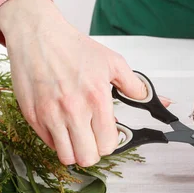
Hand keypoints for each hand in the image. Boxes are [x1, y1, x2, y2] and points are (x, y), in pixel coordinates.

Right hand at [0, 0, 169, 166]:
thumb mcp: (113, 63)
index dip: (110, 142)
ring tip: (77, 134)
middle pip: (87, 158)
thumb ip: (136, 87)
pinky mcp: (32, 116)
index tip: (107, 133)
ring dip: (75, 150)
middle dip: (93, 151)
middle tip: (93, 138)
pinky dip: (57, 140)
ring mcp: (50, 115)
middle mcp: (73, 110)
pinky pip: (48, 144)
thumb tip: (161, 102)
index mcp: (97, 99)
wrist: (37, 35)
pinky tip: (62, 124)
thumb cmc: (75, 48)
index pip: (107, 145)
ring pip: (66, 157)